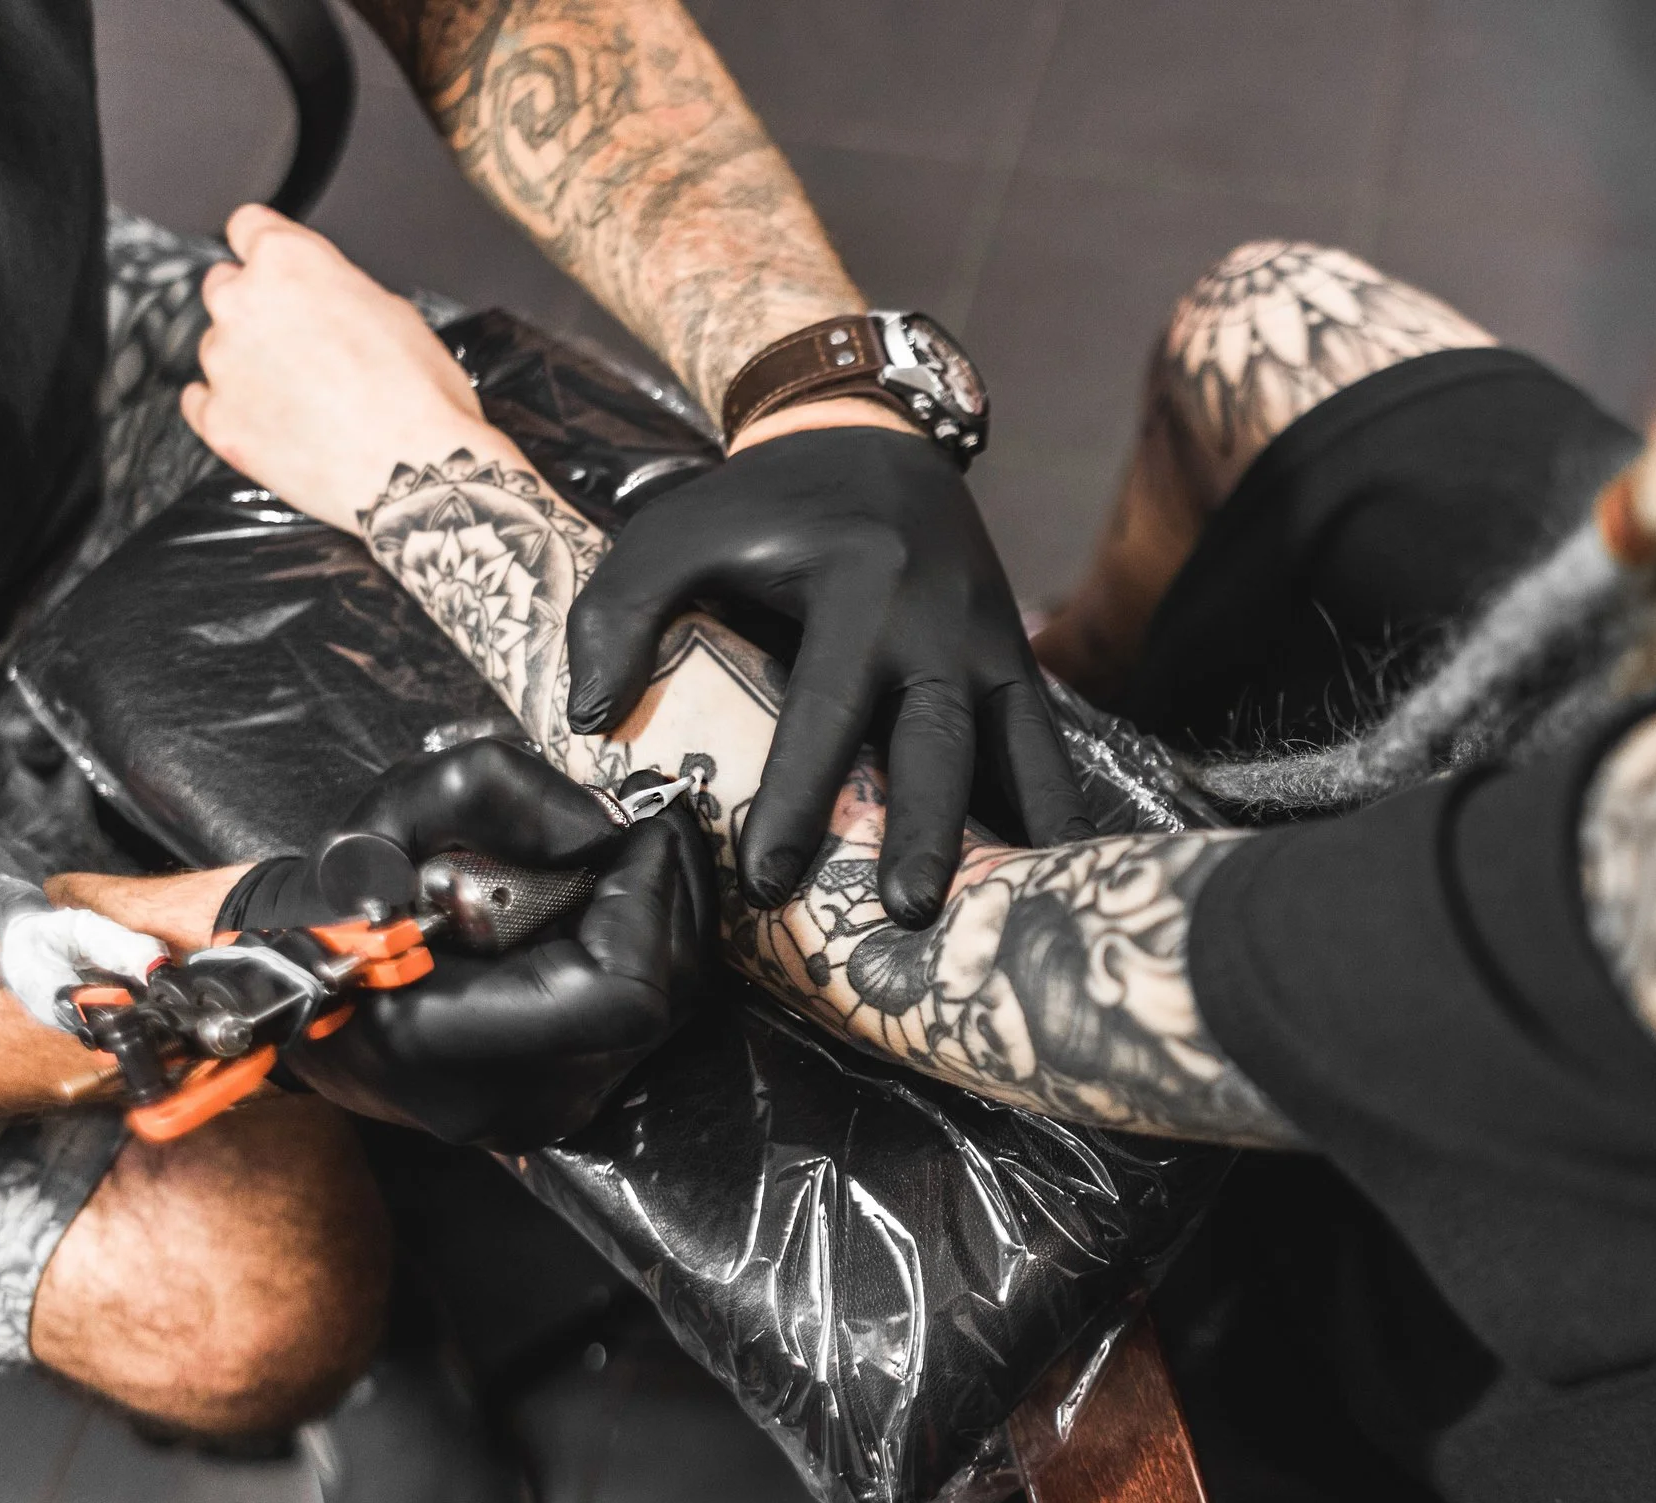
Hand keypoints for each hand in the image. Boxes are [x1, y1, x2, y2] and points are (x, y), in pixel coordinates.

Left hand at [181, 205, 522, 531]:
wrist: (416, 471)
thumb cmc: (419, 396)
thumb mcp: (396, 312)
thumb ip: (338, 290)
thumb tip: (326, 300)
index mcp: (288, 262)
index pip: (248, 226)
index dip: (269, 248)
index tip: (276, 267)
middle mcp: (242, 303)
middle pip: (225, 285)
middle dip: (258, 307)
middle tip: (303, 342)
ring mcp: (223, 363)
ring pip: (218, 346)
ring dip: (249, 362)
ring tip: (303, 395)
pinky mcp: (218, 419)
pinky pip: (201, 401)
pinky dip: (230, 406)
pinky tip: (271, 418)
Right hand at [220, 741, 716, 1150]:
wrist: (296, 981)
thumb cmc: (338, 899)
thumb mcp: (397, 812)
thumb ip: (506, 796)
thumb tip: (612, 828)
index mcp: (446, 1042)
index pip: (619, 990)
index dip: (648, 900)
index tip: (638, 829)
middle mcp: (509, 1098)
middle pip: (663, 997)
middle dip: (667, 895)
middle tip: (647, 829)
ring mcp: (541, 1111)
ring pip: (667, 1011)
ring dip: (663, 919)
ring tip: (626, 859)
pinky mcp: (562, 1100)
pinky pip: (640, 1020)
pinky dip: (643, 950)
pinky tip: (611, 906)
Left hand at [565, 426, 1092, 927]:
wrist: (872, 437)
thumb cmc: (762, 501)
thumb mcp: (675, 529)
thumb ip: (619, 612)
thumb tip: (589, 719)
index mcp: (859, 587)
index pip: (827, 707)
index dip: (799, 795)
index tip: (771, 877)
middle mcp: (938, 619)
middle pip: (937, 736)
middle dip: (923, 827)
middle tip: (905, 910)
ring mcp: (990, 639)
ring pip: (1016, 743)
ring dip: (1019, 828)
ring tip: (1021, 907)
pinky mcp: (1014, 658)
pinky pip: (1042, 740)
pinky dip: (1056, 803)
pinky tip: (1065, 867)